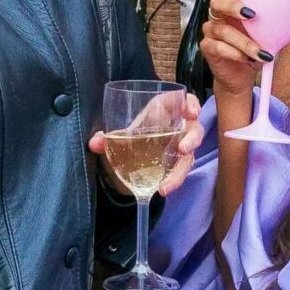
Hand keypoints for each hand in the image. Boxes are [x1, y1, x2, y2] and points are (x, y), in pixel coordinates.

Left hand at [86, 89, 206, 195]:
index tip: (192, 113)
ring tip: (168, 183)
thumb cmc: (132, 133)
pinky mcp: (177, 163)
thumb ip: (107, 138)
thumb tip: (94, 144)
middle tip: (183, 149)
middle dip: (192, 139)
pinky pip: (180, 171)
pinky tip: (163, 189)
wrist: (131, 152)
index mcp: (165, 110)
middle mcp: (178, 127)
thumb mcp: (120, 133)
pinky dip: (173, 181)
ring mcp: (180, 146)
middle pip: (194, 130)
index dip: (191, 104)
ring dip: (180, 170)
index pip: (185, 101)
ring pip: (189, 156)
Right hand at [201, 0, 267, 99]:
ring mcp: (212, 31)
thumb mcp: (275, 31)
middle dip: (232, 6)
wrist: (243, 72)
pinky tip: (246, 59)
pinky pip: (217, 47)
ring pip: (221, 30)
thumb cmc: (257, 44)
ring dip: (243, 41)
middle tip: (251, 14)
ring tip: (260, 51)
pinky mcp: (209, 48)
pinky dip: (233, 53)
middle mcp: (219, 14)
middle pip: (217, 2)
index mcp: (233, 4)